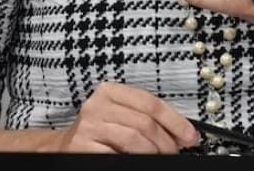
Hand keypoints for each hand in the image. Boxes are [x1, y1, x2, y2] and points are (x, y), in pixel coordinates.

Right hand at [56, 81, 199, 152]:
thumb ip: (146, 119)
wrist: (62, 148)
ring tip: (157, 158)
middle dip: (166, 142)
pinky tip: (138, 162)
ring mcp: (89, 126)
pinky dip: (133, 161)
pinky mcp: (82, 147)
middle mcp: (97, 105)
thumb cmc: (97, 134)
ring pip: (134, 139)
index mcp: (110, 91)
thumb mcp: (120, 117)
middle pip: (145, 123)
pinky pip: (117, 155)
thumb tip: (182, 133)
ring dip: (153, 154)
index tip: (190, 136)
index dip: (175, 121)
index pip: (151, 103)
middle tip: (174, 153)